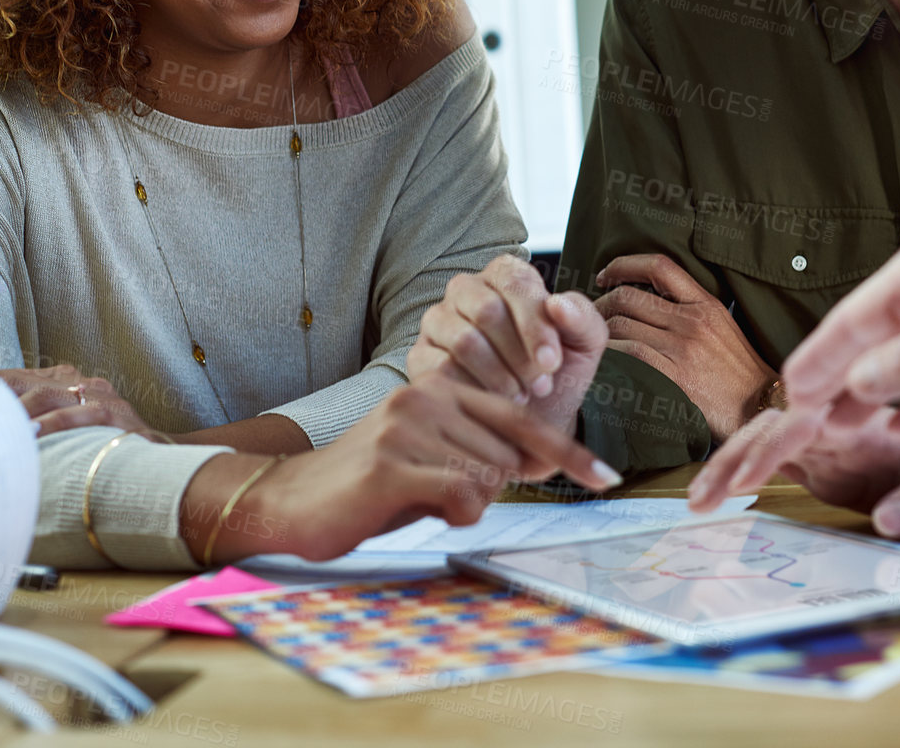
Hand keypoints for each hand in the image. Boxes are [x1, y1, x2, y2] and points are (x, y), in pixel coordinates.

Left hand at [0, 364, 159, 439]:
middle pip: (30, 382)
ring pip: (50, 395)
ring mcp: (101, 398)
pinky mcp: (116, 415)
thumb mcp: (72, 431)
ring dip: (20, 410)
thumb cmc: (109, 448)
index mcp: (72, 383)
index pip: (23, 378)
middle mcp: (85, 385)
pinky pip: (80, 414)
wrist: (161, 456)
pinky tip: (33, 434)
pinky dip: (54, 423)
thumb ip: (42, 425)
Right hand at [195, 372, 621, 562]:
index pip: (522, 419)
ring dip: (465, 504)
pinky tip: (419, 507)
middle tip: (442, 495)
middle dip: (490, 488)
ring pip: (488, 477)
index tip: (606, 477)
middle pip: (508, 455)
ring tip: (420, 498)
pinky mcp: (391, 463)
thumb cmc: (369, 481)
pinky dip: (455, 513)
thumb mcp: (430, 453)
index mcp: (441, 384)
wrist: (293, 499)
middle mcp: (427, 394)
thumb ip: (476, 447)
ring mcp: (408, 426)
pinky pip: (462, 495)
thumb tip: (534, 463)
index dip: (568, 453)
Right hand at [410, 254, 607, 435]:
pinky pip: (440, 369)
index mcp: (506, 276)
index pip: (515, 282)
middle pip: (486, 310)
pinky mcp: (421, 356)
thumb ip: (581, 318)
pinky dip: (472, 391)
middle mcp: (466, 290)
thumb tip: (557, 304)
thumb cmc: (556, 372)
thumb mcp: (583, 345)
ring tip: (521, 397)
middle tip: (540, 386)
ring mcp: (439, 322)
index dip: (535, 324)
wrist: (532, 417)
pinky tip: (491, 405)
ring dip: (499, 376)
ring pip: (464, 341)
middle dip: (519, 354)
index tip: (551, 362)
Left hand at [594, 253, 775, 440]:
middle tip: (590, 316)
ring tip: (593, 341)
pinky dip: (608, 355)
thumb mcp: (723, 326)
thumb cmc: (740, 372)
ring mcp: (681, 349)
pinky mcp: (672, 377)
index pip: (658, 266)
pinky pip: (626, 356)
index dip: (623, 265)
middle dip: (600, 303)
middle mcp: (692, 321)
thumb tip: (649, 298)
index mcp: (706, 304)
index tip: (604, 275)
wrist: (761, 408)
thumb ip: (691, 309)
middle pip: (628, 297)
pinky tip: (603, 361)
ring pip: (620, 326)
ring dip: (598, 331)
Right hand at [691, 402, 899, 537]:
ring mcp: (848, 427)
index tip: (748, 474)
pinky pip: (796, 449)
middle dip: (741, 453)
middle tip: (703, 498)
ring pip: (783, 430)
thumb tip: (884, 521)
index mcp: (884, 403)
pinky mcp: (845, 448)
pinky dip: (762, 466)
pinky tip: (739, 493)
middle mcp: (855, 408)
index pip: (815, 412)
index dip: (778, 441)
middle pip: (785, 416)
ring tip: (706, 500)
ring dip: (743, 459)